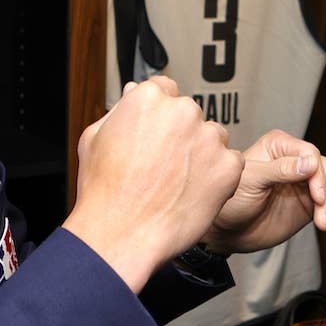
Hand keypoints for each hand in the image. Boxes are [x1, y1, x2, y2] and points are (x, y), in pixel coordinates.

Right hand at [64, 77, 243, 291]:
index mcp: (150, 98)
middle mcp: (183, 111)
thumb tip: (133, 93)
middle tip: (163, 166)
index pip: (165, 90)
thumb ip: (120, 110)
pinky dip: (218, 177)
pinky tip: (193, 192)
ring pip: (212, 138)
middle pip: (190, 115)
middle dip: (181, 135)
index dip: (160, 115)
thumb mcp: (94, 138)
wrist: (121, 235)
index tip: (158, 133)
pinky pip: (231, 163)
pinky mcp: (228, 166)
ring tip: (176, 182)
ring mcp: (208, 138)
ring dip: (201, 154)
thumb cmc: (104, 192)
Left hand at [202, 129, 325, 253]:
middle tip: (323, 217)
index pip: (310, 154)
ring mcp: (306, 182)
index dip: (318, 175)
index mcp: (279, 147)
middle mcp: (296, 161)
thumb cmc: (230, 200)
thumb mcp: (251, 180)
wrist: (227, 231)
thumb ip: (280, 170)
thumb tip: (311, 162)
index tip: (317, 197)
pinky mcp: (311, 203)